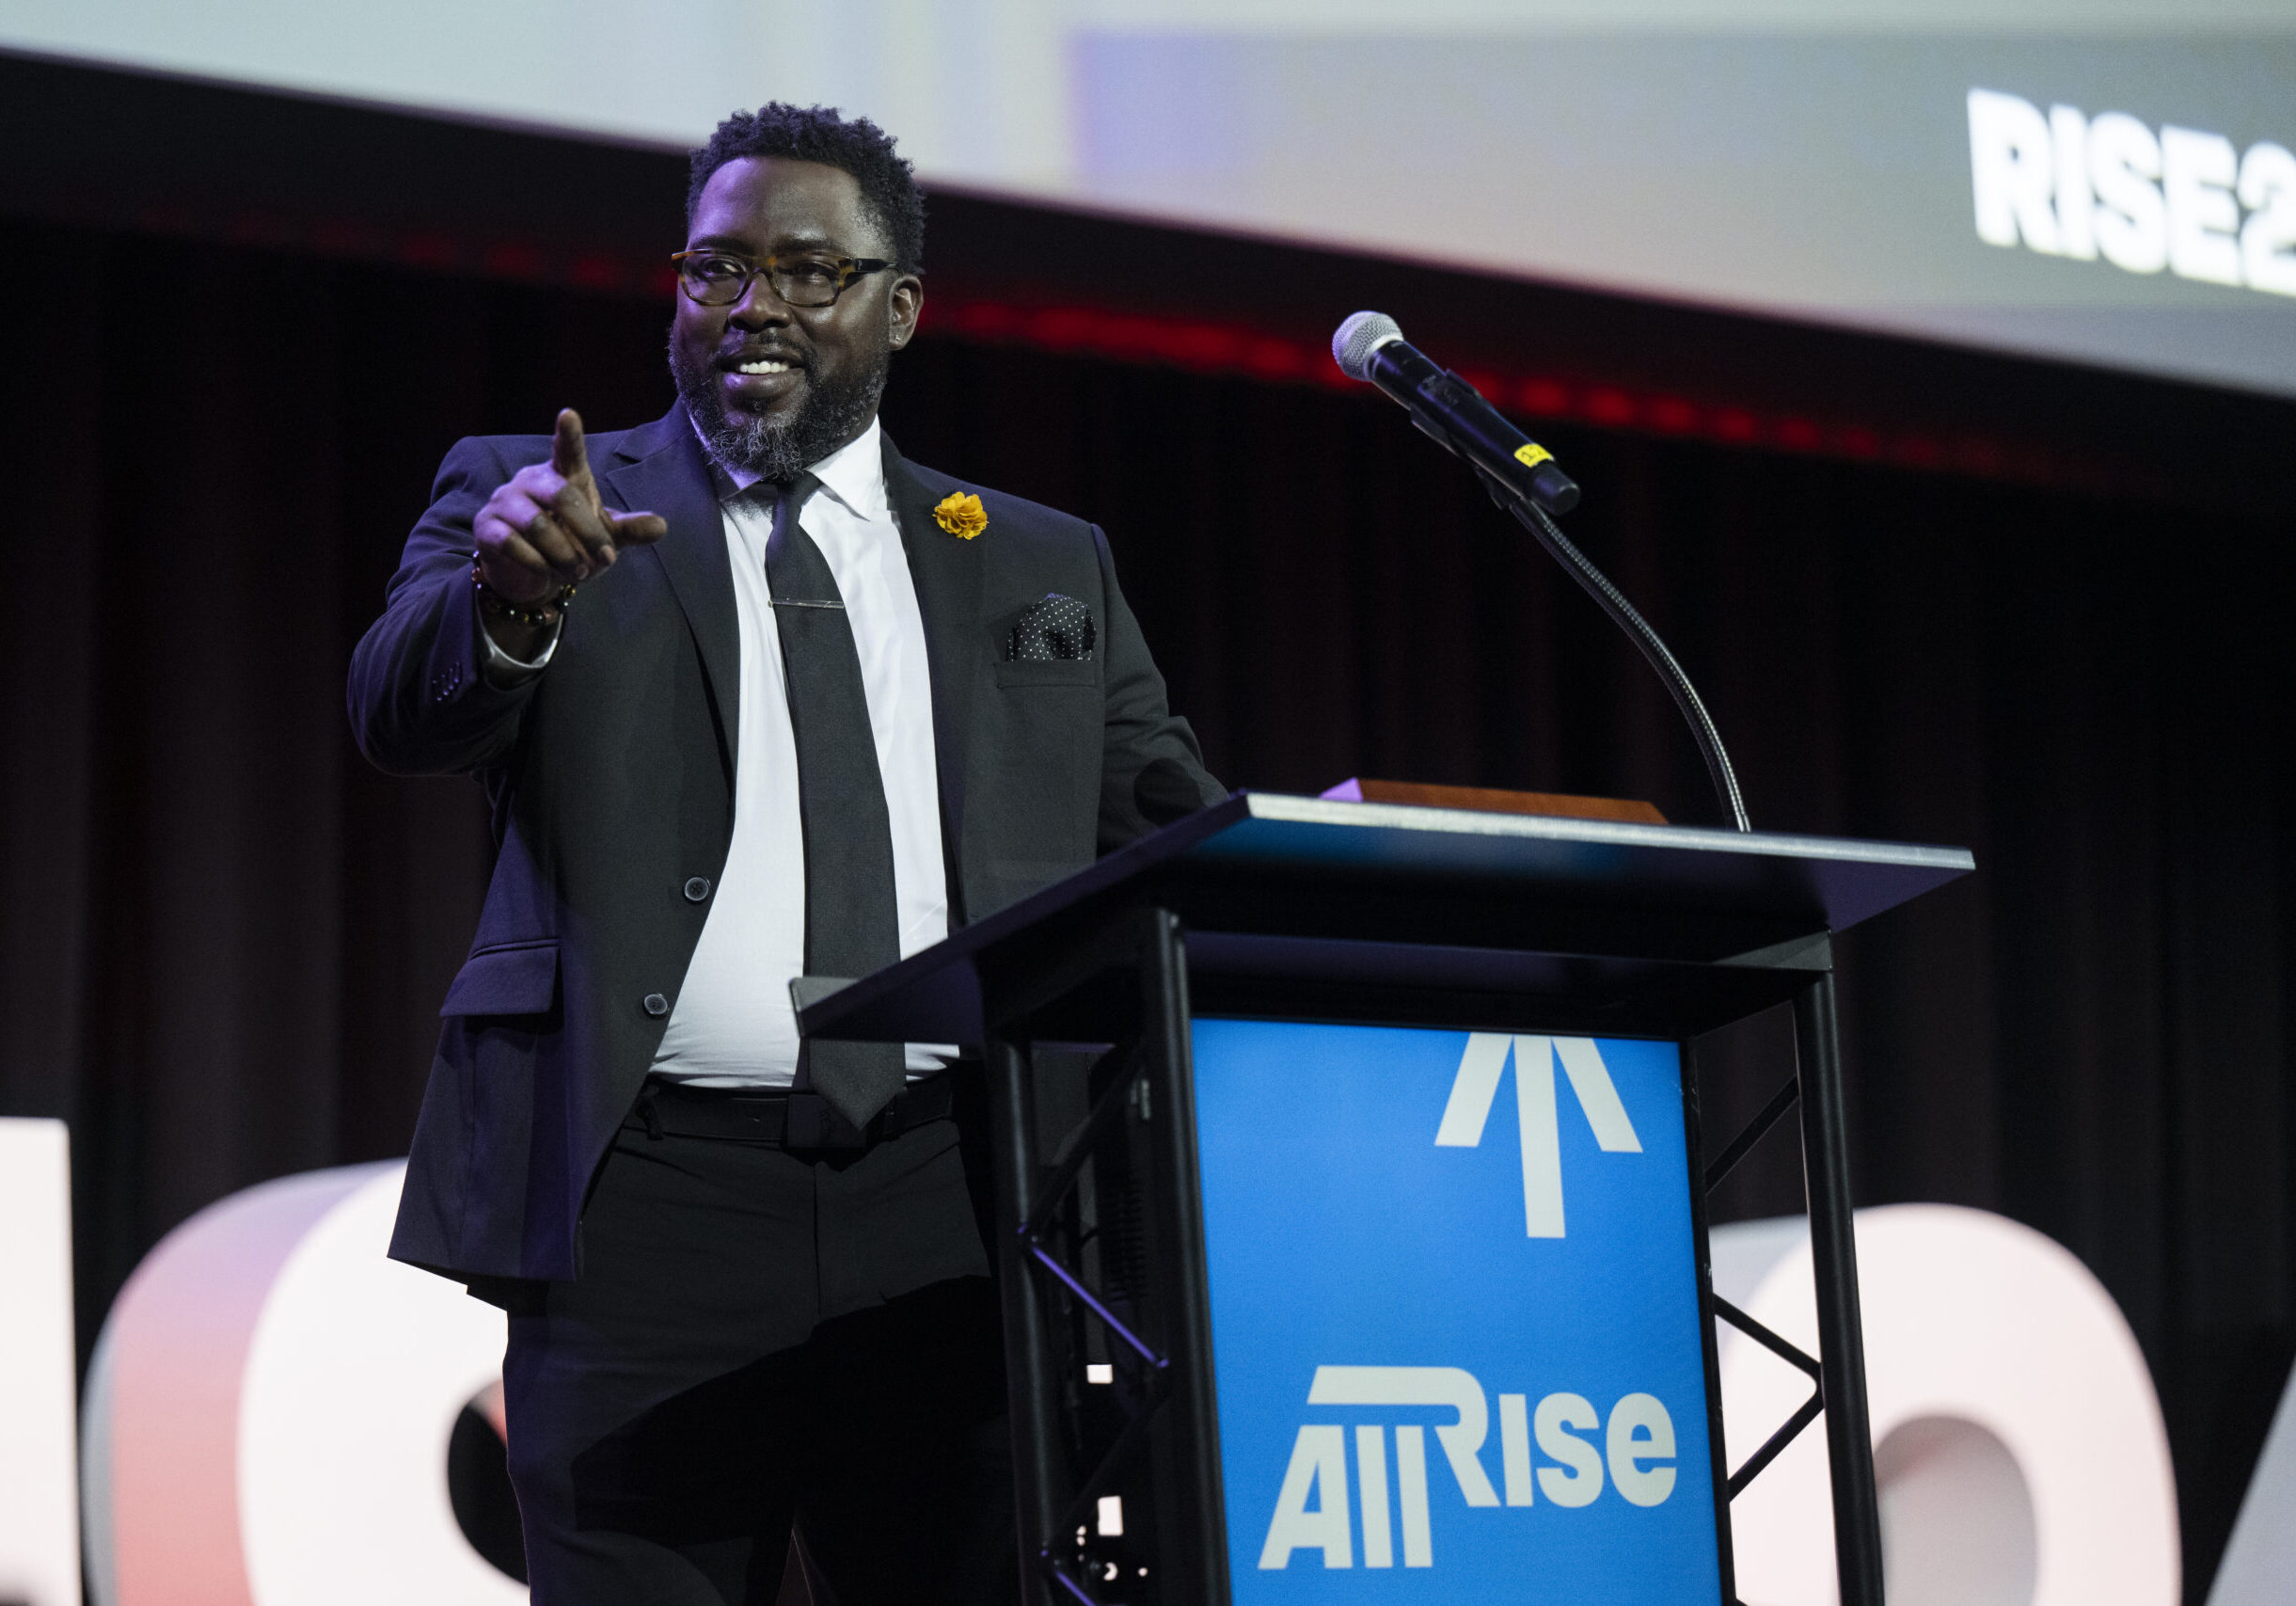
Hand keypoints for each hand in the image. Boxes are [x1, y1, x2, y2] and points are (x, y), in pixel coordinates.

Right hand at [472, 409, 667, 603]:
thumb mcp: (603, 537)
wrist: (528, 573)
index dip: (568, 434)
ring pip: (537, 525)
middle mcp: (530, 481)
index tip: (569, 414)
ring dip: (564, 555)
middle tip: (605, 560)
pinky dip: (538, 564)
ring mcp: (505, 501)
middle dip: (588, 532)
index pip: (566, 451)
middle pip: (562, 496)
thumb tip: (662, 526)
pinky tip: (547, 574)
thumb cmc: (570, 543)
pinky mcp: (486, 527)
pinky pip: (512, 544)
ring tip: (577, 572)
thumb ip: (628, 530)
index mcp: (561, 476)